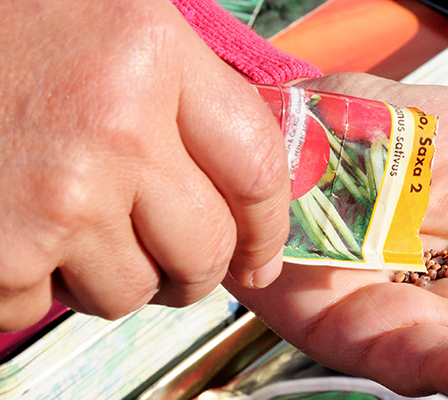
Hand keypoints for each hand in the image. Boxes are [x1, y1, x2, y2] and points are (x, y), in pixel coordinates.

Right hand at [0, 0, 288, 330]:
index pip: (256, 169)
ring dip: (115, 274)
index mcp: (153, 57)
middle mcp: (114, 129)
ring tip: (77, 222)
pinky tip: (19, 228)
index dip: (269, 228)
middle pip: (205, 249)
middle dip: (198, 268)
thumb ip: (191, 94)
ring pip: (131, 291)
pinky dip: (36, 284)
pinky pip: (44, 306)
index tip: (261, 255)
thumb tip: (249, 177)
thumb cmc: (6, 22)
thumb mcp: (119, 27)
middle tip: (177, 257)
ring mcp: (55, 198)